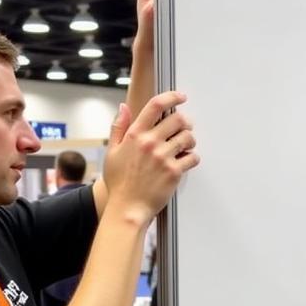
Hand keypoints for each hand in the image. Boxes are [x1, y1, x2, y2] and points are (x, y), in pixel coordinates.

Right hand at [103, 91, 198, 225]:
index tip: (180, 97)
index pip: (156, 105)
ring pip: (188, 137)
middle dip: (185, 122)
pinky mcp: (174, 172)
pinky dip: (193, 157)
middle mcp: (150, 143)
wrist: (127, 208)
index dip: (172, 97)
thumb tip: (123, 107)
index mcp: (135, 135)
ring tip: (185, 146)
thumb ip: (119, 127)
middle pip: (178, 119)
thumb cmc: (119, 183)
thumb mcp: (111, 152)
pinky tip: (186, 161)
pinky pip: (193, 157)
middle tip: (185, 128)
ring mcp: (163, 157)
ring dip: (190, 139)